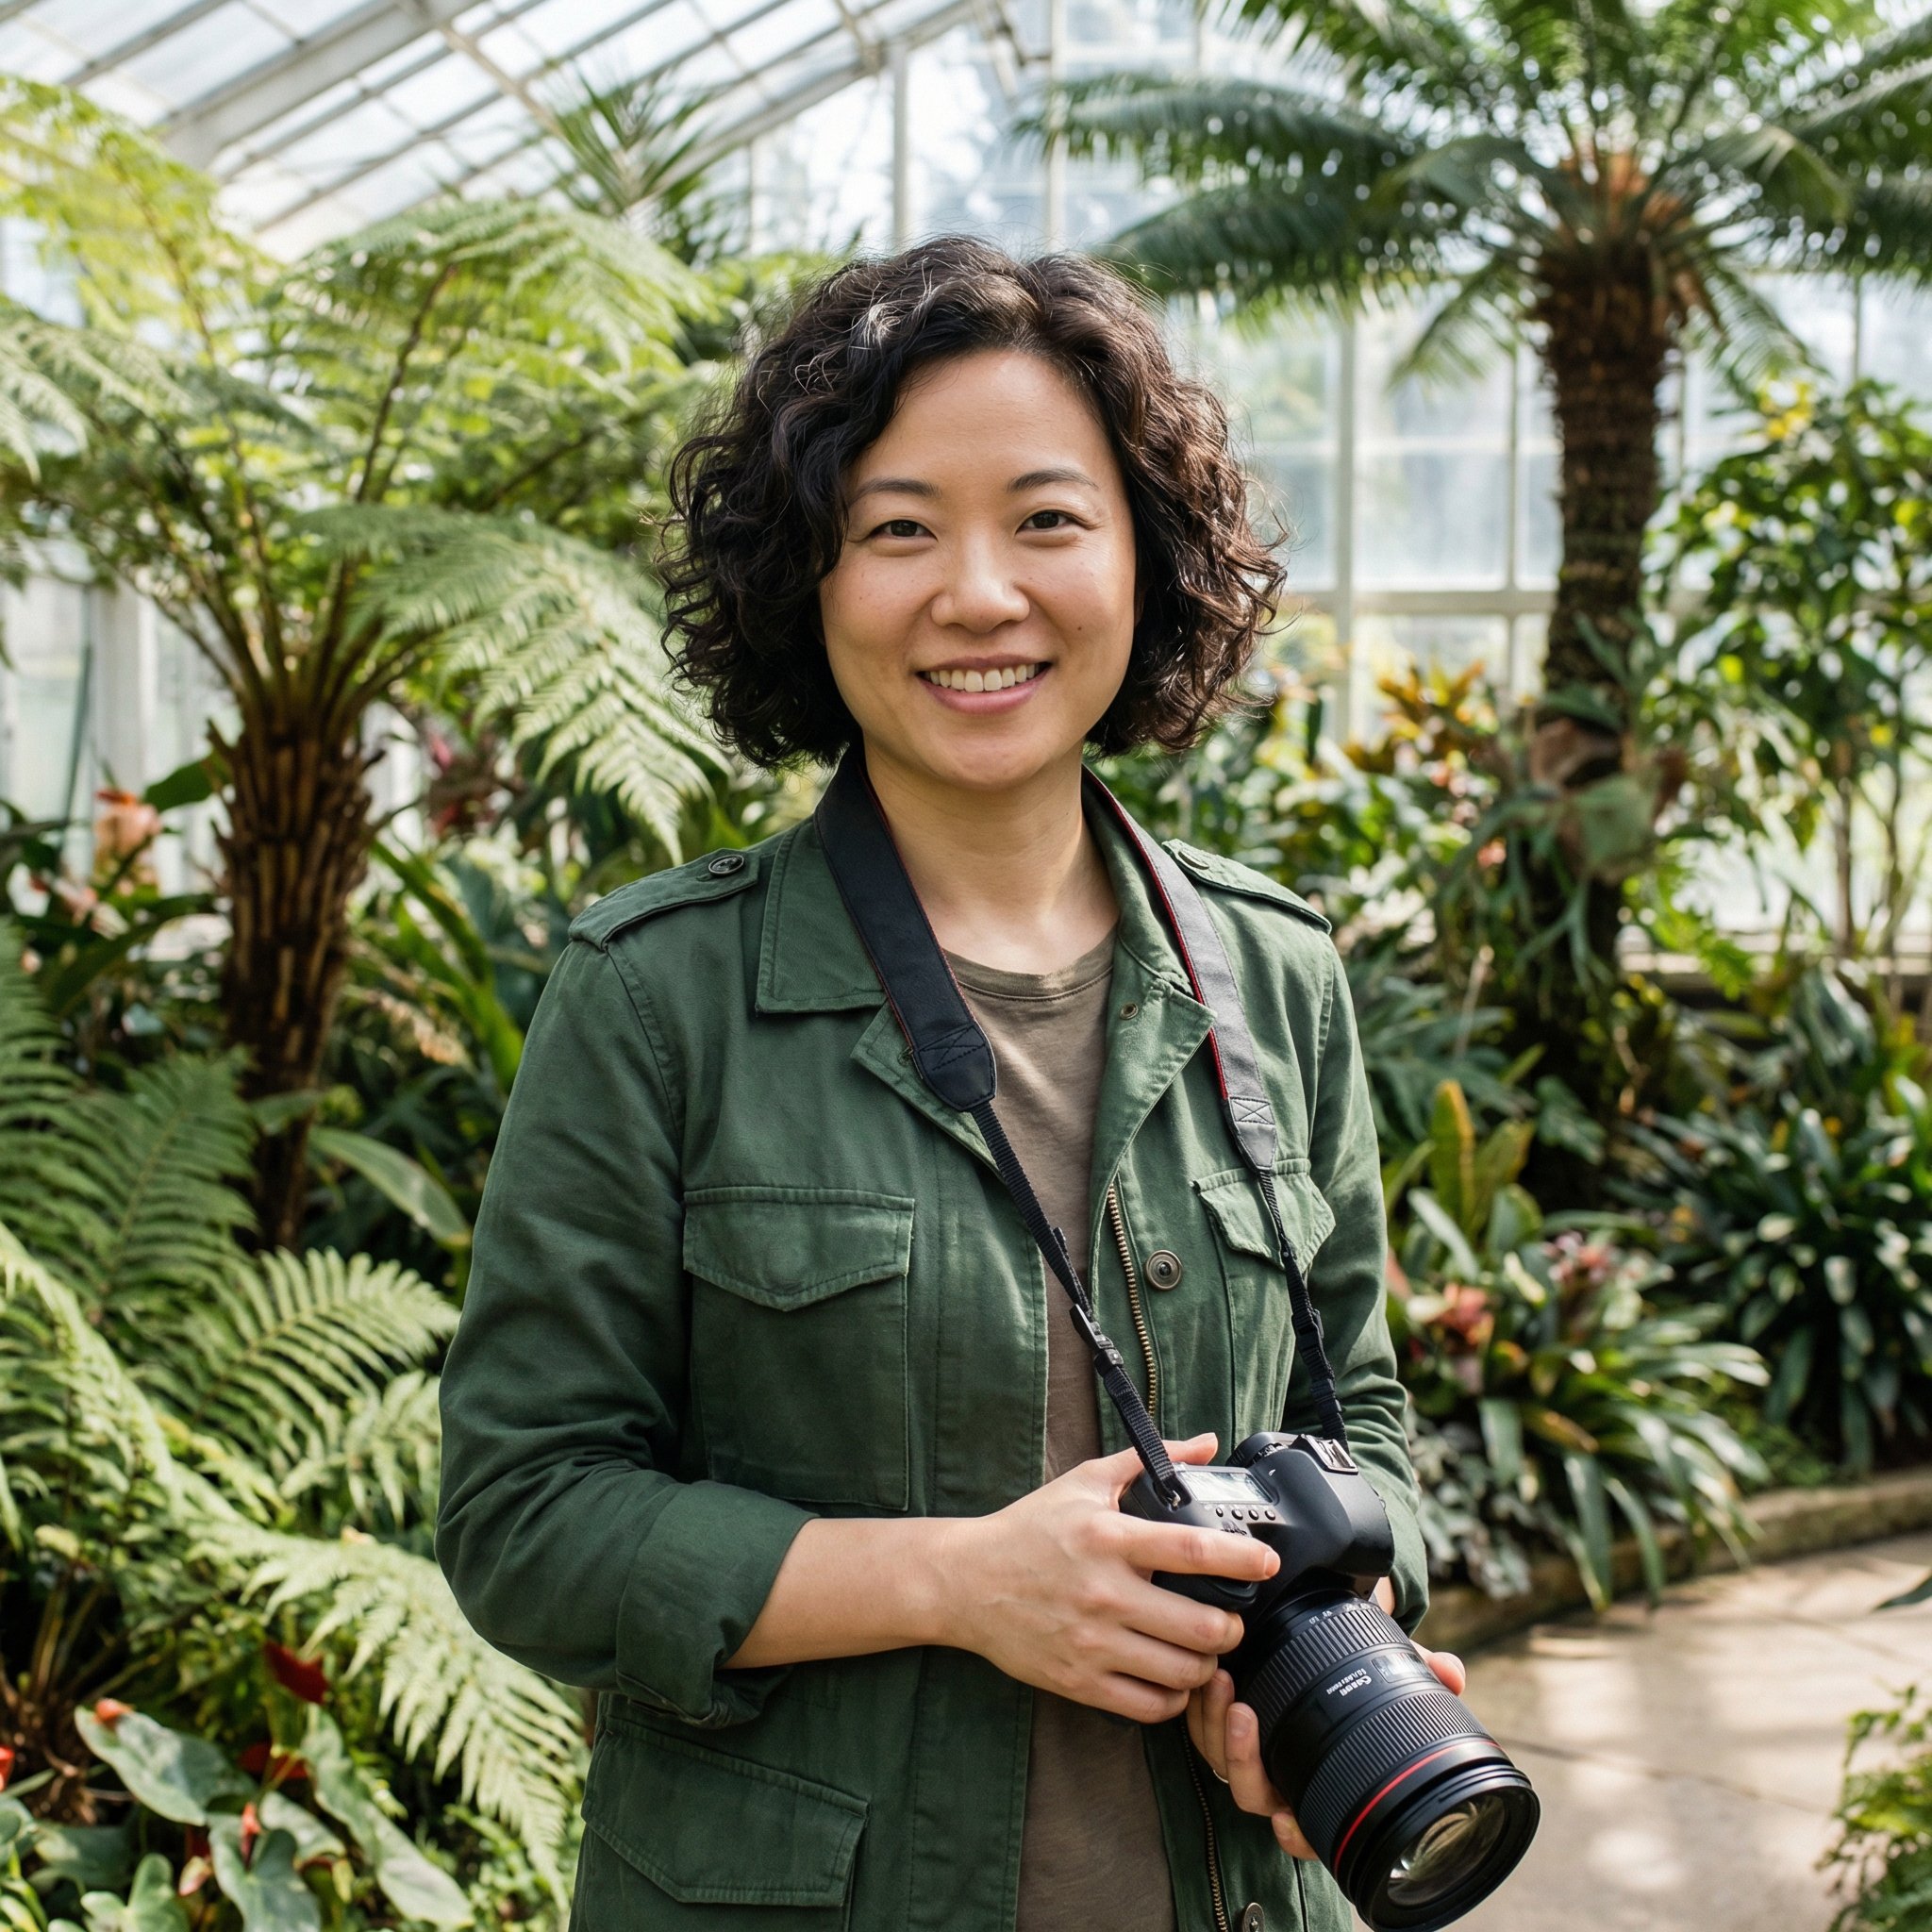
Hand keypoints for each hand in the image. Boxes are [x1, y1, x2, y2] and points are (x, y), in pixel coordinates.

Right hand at [945, 1432, 1276, 1723]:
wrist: (966, 1582)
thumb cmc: (1028, 1529)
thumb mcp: (1084, 1482)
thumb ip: (1148, 1461)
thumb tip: (1206, 1443)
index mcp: (1109, 1539)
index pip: (1192, 1552)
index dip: (1241, 1560)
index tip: (1267, 1563)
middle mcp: (1104, 1593)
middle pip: (1201, 1626)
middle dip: (1232, 1628)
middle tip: (1233, 1620)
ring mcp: (1092, 1642)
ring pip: (1181, 1672)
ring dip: (1207, 1665)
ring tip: (1205, 1650)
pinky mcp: (1079, 1680)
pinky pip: (1148, 1707)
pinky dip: (1173, 1698)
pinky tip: (1172, 1678)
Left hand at [1184, 1579, 1466, 1859]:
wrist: (1313, 1654)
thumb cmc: (1353, 1678)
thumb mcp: (1388, 1673)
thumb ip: (1418, 1672)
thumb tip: (1451, 1671)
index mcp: (1319, 1785)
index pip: (1307, 1829)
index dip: (1298, 1835)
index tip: (1289, 1824)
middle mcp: (1280, 1779)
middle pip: (1252, 1794)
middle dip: (1243, 1759)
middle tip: (1245, 1712)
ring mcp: (1244, 1753)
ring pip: (1218, 1758)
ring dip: (1216, 1723)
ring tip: (1224, 1679)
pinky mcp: (1215, 1723)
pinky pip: (1198, 1726)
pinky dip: (1199, 1706)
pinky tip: (1209, 1675)